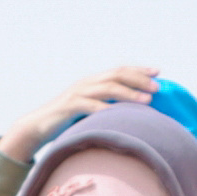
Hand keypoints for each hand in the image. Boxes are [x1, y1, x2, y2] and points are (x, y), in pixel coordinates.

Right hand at [0, 66, 160, 162]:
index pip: (120, 71)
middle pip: (117, 75)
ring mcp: (78, 93)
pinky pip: (91, 106)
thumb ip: (106, 107)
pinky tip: (120, 113)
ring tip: (147, 99)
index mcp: (94, 82)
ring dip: (129, 93)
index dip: (139, 70)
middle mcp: (88, 83)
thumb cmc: (67, 122)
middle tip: (157, 86)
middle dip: (139, 79)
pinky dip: (107, 108)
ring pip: (108, 88)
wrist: (38, 126)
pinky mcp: (70, 106)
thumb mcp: (89, 111)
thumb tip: (130, 113)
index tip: (158, 72)